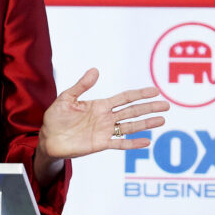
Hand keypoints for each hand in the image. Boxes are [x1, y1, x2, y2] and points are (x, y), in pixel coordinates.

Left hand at [38, 68, 169, 160]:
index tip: (154, 91)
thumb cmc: (56, 117)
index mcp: (99, 105)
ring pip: (130, 126)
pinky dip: (133, 143)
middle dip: (149, 107)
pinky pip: (120, 143)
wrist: (48, 137)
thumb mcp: (67, 98)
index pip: (124, 98)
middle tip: (166, 105)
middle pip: (132, 111)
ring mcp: (105, 131)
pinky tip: (146, 142)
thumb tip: (95, 70)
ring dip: (146, 123)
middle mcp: (106, 117)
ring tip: (162, 120)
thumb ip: (82, 86)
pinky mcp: (100, 144)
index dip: (139, 94)